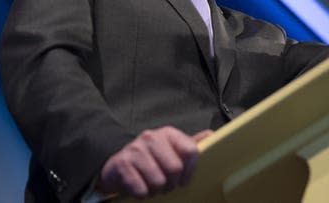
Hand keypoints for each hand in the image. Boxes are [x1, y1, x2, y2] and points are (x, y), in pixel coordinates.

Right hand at [97, 126, 213, 197]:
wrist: (117, 166)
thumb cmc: (150, 159)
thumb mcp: (170, 149)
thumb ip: (189, 144)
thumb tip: (210, 134)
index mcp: (168, 133)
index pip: (190, 150)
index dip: (190, 170)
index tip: (185, 180)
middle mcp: (151, 137)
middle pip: (175, 168)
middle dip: (172, 183)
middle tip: (167, 185)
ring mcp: (135, 149)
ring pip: (158, 181)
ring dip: (157, 190)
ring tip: (154, 187)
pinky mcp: (122, 164)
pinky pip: (141, 189)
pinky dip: (143, 194)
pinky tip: (141, 188)